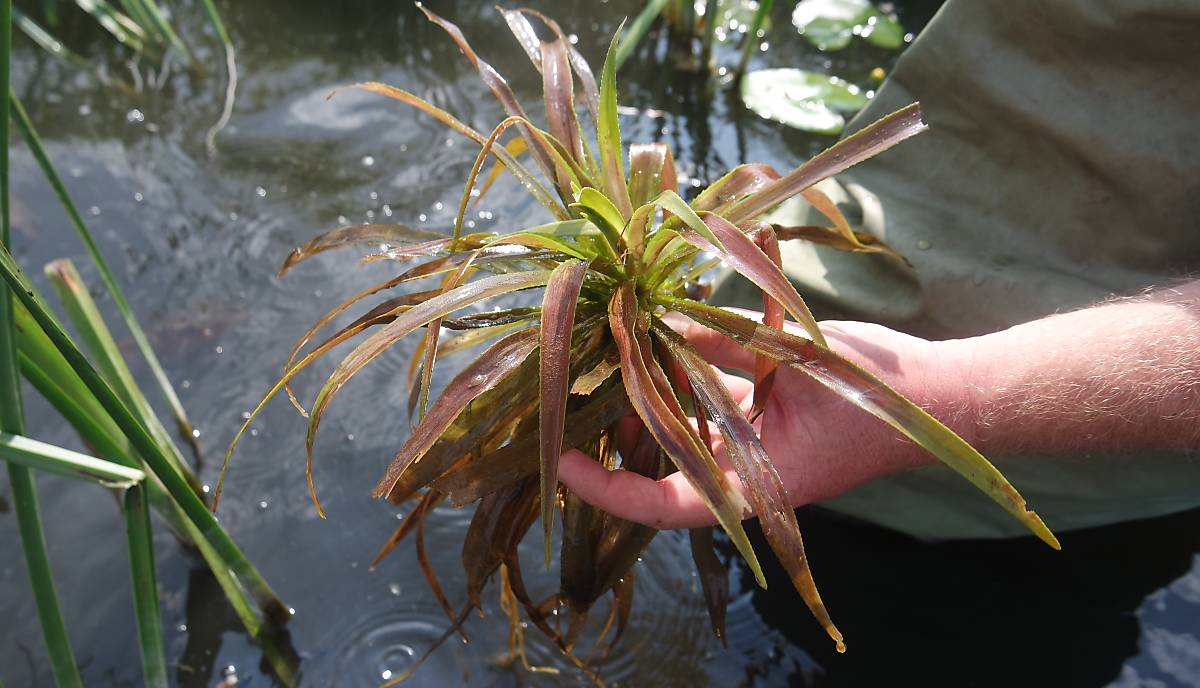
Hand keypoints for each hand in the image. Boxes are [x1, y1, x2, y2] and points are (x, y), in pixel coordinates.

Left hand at [557, 311, 967, 528]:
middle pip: (664, 460)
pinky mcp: (768, 405)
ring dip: (648, 388)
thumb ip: (728, 348)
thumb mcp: (796, 367)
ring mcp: (756, 438)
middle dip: (619, 428)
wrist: (942, 395)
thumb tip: (664, 321)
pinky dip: (695, 353)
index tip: (560, 458)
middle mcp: (747, 467)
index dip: (608, 489)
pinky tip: (671, 315)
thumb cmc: (878, 399)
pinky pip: (718, 384)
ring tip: (612, 346)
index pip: (664, 505)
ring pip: (684, 421)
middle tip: (582, 384)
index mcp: (755, 485)